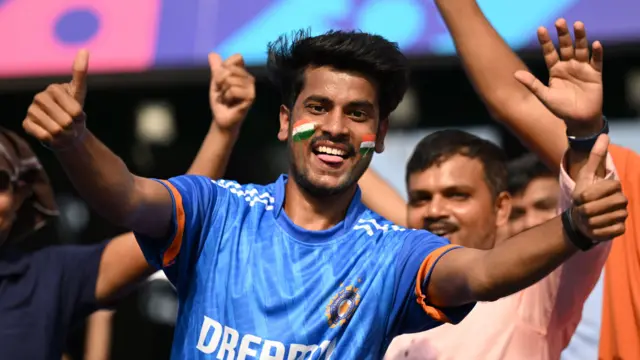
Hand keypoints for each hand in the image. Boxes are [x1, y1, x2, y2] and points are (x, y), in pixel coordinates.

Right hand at [23, 50, 88, 148]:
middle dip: (72, 127)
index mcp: (54, 89)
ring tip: (63, 130)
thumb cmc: (74, 112)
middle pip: (66, 121)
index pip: (74, 110)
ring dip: (64, 135)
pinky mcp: (26, 124)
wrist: (65, 131)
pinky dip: (52, 139)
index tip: (78, 116)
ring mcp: (31, 110)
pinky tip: (51, 134)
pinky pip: (44, 135)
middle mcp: (40, 97)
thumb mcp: (80, 94)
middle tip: (71, 125)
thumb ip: (80, 73)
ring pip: (56, 129)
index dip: (79, 117)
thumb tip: (84, 49)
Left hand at [209, 53, 254, 132]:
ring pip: (230, 80)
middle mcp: (249, 78)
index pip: (236, 58)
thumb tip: (212, 53)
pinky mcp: (251, 97)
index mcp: (243, 72)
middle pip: (230, 68)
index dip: (224, 68)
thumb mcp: (216, 82)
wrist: (221, 118)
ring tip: (227, 99)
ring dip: (223, 91)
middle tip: (223, 92)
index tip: (222, 81)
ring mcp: (251, 87)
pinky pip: (233, 90)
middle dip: (220, 81)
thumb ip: (216, 68)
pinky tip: (230, 103)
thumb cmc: (221, 101)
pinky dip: (227, 97)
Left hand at [514, 19, 602, 135]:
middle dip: (563, 34)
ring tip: (578, 24)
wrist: (578, 120)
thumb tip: (514, 74)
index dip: (545, 41)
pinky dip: (596, 53)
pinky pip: (596, 61)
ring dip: (580, 37)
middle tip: (559, 21)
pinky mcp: (595, 74)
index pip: (549, 52)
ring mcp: (582, 68)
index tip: (540, 29)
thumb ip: (531, 84)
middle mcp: (568, 66)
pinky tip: (595, 44)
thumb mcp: (544, 96)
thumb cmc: (560, 109)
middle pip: (565, 46)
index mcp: (555, 70)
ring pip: (581, 49)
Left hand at [571, 134, 626, 241]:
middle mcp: (622, 201)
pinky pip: (609, 231)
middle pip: (607, 204)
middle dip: (587, 208)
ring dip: (589, 220)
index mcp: (615, 187)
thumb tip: (604, 135)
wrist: (578, 218)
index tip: (580, 197)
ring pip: (606, 218)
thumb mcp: (585, 175)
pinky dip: (596, 230)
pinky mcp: (620, 230)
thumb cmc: (582, 195)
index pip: (608, 187)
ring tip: (585, 218)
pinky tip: (592, 227)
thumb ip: (595, 156)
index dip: (590, 193)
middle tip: (580, 209)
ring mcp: (623, 216)